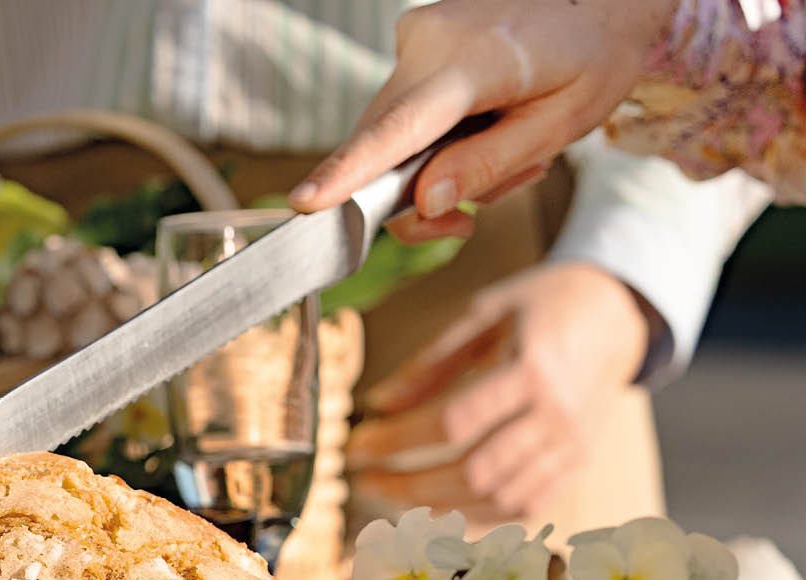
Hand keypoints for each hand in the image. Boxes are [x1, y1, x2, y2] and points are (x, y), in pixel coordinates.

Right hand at [288, 0, 675, 237]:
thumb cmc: (593, 55)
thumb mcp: (562, 122)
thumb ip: (490, 163)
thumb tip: (425, 201)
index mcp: (474, 60)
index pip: (399, 128)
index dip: (350, 171)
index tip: (308, 203)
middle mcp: (427, 41)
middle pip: (385, 147)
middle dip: (420, 196)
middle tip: (467, 221)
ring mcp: (414, 37)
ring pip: (392, 137)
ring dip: (435, 168)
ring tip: (505, 155)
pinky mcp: (412, 42)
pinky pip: (402, 115)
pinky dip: (435, 141)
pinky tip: (483, 129)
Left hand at [347, 263, 650, 519]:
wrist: (616, 314)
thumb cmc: (540, 306)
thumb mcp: (483, 313)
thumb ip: (430, 362)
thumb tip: (377, 405)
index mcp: (532, 369)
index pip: (454, 422)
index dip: (398, 441)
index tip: (356, 446)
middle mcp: (558, 416)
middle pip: (474, 471)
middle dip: (410, 485)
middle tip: (364, 480)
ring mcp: (573, 446)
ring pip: (499, 498)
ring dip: (437, 507)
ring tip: (393, 495)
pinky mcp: (578, 465)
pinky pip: (526, 508)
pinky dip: (478, 516)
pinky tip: (438, 508)